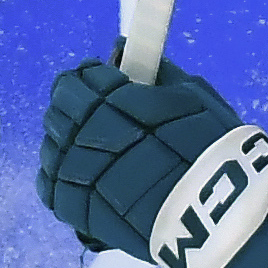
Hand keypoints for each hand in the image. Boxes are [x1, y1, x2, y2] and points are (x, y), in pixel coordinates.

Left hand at [38, 56, 267, 267]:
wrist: (216, 219)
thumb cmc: (215, 153)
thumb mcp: (196, 98)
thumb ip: (156, 72)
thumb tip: (123, 48)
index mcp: (115, 100)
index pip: (83, 76)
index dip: (93, 76)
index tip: (107, 82)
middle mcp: (87, 132)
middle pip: (62, 107)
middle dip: (77, 104)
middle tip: (101, 115)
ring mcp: (77, 172)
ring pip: (52, 145)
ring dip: (68, 141)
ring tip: (96, 151)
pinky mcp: (74, 208)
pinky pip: (50, 184)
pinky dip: (62, 177)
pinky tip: (83, 178)